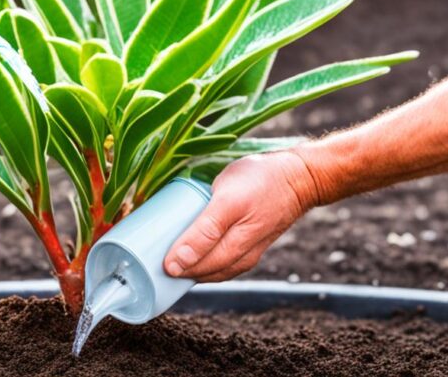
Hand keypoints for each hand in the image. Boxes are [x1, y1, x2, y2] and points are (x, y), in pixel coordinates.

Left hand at [164, 151, 318, 281]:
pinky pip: (221, 260)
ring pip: (212, 269)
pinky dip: (203, 258)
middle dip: (176, 268)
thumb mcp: (227, 201)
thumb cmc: (261, 181)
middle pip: (201, 271)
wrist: (299, 176)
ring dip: (189, 265)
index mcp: (233, 248)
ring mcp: (247, 252)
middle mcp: (240, 256)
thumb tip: (177, 264)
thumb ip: (204, 231)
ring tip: (166, 252)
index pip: (194, 269)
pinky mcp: (249, 244)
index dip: (170, 267)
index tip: (148, 259)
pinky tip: (190, 249)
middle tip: (151, 254)